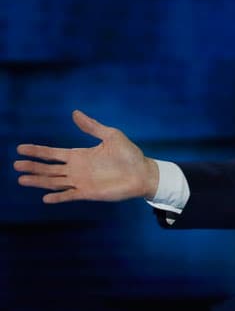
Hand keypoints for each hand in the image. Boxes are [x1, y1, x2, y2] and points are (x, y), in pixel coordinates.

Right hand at [13, 110, 158, 203]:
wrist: (143, 173)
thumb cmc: (129, 154)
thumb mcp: (111, 135)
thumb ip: (92, 127)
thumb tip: (74, 113)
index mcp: (79, 155)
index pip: (53, 154)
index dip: (37, 151)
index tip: (20, 148)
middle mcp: (76, 169)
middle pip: (49, 169)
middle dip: (33, 166)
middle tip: (16, 164)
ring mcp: (81, 182)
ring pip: (54, 182)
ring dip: (38, 181)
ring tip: (21, 179)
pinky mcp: (88, 193)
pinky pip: (69, 195)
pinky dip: (58, 197)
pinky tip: (45, 198)